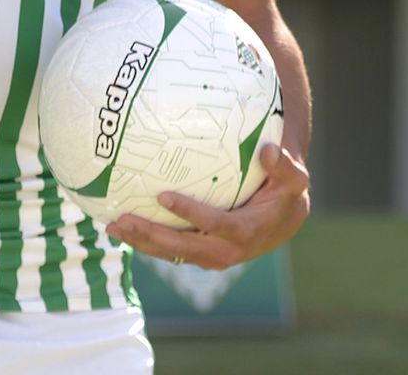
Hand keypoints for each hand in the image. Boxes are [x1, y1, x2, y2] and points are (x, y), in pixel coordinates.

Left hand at [105, 144, 310, 271]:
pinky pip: (170, 251)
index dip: (190, 213)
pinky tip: (121, 227)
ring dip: (141, 242)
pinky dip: (146, 242)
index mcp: (247, 232)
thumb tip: (269, 152)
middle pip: (183, 247)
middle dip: (151, 236)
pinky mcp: (200, 254)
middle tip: (122, 219)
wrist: (283, 220)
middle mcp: (227, 251)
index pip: (215, 224)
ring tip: (112, 227)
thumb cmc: (285, 192)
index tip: (163, 195)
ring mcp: (211, 256)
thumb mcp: (294, 179)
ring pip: (172, 253)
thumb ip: (285, 166)